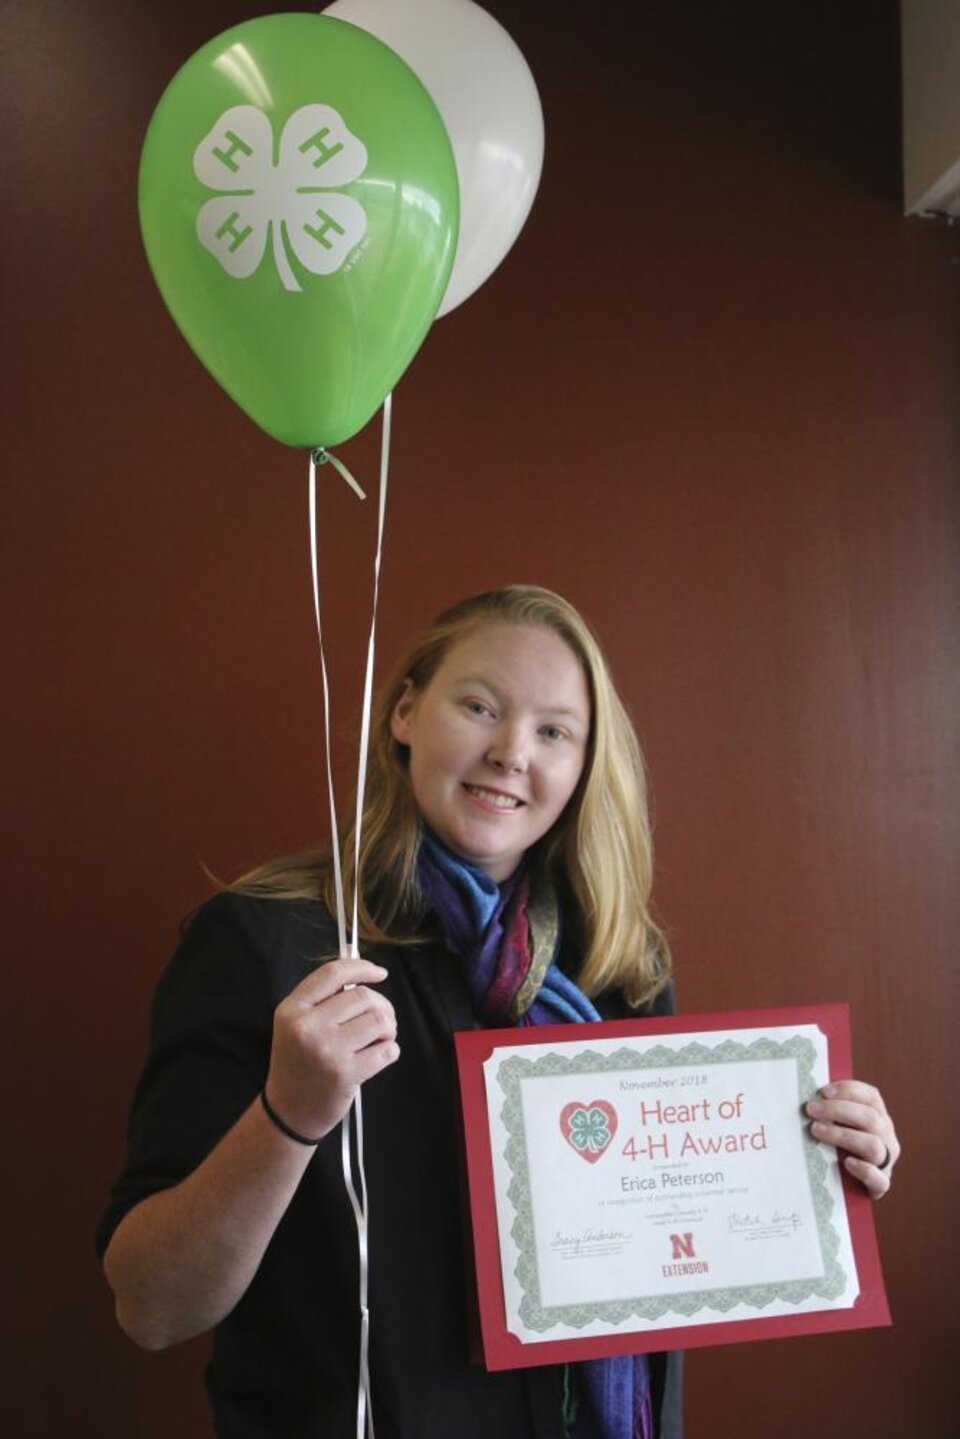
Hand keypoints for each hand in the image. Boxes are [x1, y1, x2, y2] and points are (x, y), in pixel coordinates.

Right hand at [265, 958, 398, 1143]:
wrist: (289, 1111)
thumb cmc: (299, 1063)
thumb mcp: (295, 1025)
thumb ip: (323, 999)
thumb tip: (364, 975)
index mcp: (292, 1009)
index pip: (332, 974)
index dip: (361, 967)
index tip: (380, 973)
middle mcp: (307, 1027)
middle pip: (362, 996)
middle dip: (381, 1004)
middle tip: (382, 1020)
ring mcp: (327, 1050)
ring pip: (379, 1020)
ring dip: (388, 1028)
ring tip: (381, 1037)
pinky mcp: (345, 1074)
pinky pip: (387, 1049)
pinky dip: (391, 1050)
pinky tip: (380, 1055)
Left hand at [806, 1080, 899, 1198]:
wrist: (846, 1183)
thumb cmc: (836, 1144)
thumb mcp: (837, 1123)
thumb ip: (828, 1109)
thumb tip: (806, 1093)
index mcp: (878, 1115)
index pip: (871, 1096)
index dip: (849, 1090)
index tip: (823, 1091)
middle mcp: (886, 1135)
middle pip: (869, 1117)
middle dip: (837, 1110)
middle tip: (811, 1109)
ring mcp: (886, 1159)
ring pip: (872, 1145)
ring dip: (842, 1135)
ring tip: (816, 1131)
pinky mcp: (882, 1183)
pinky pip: (878, 1178)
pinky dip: (863, 1169)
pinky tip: (846, 1163)